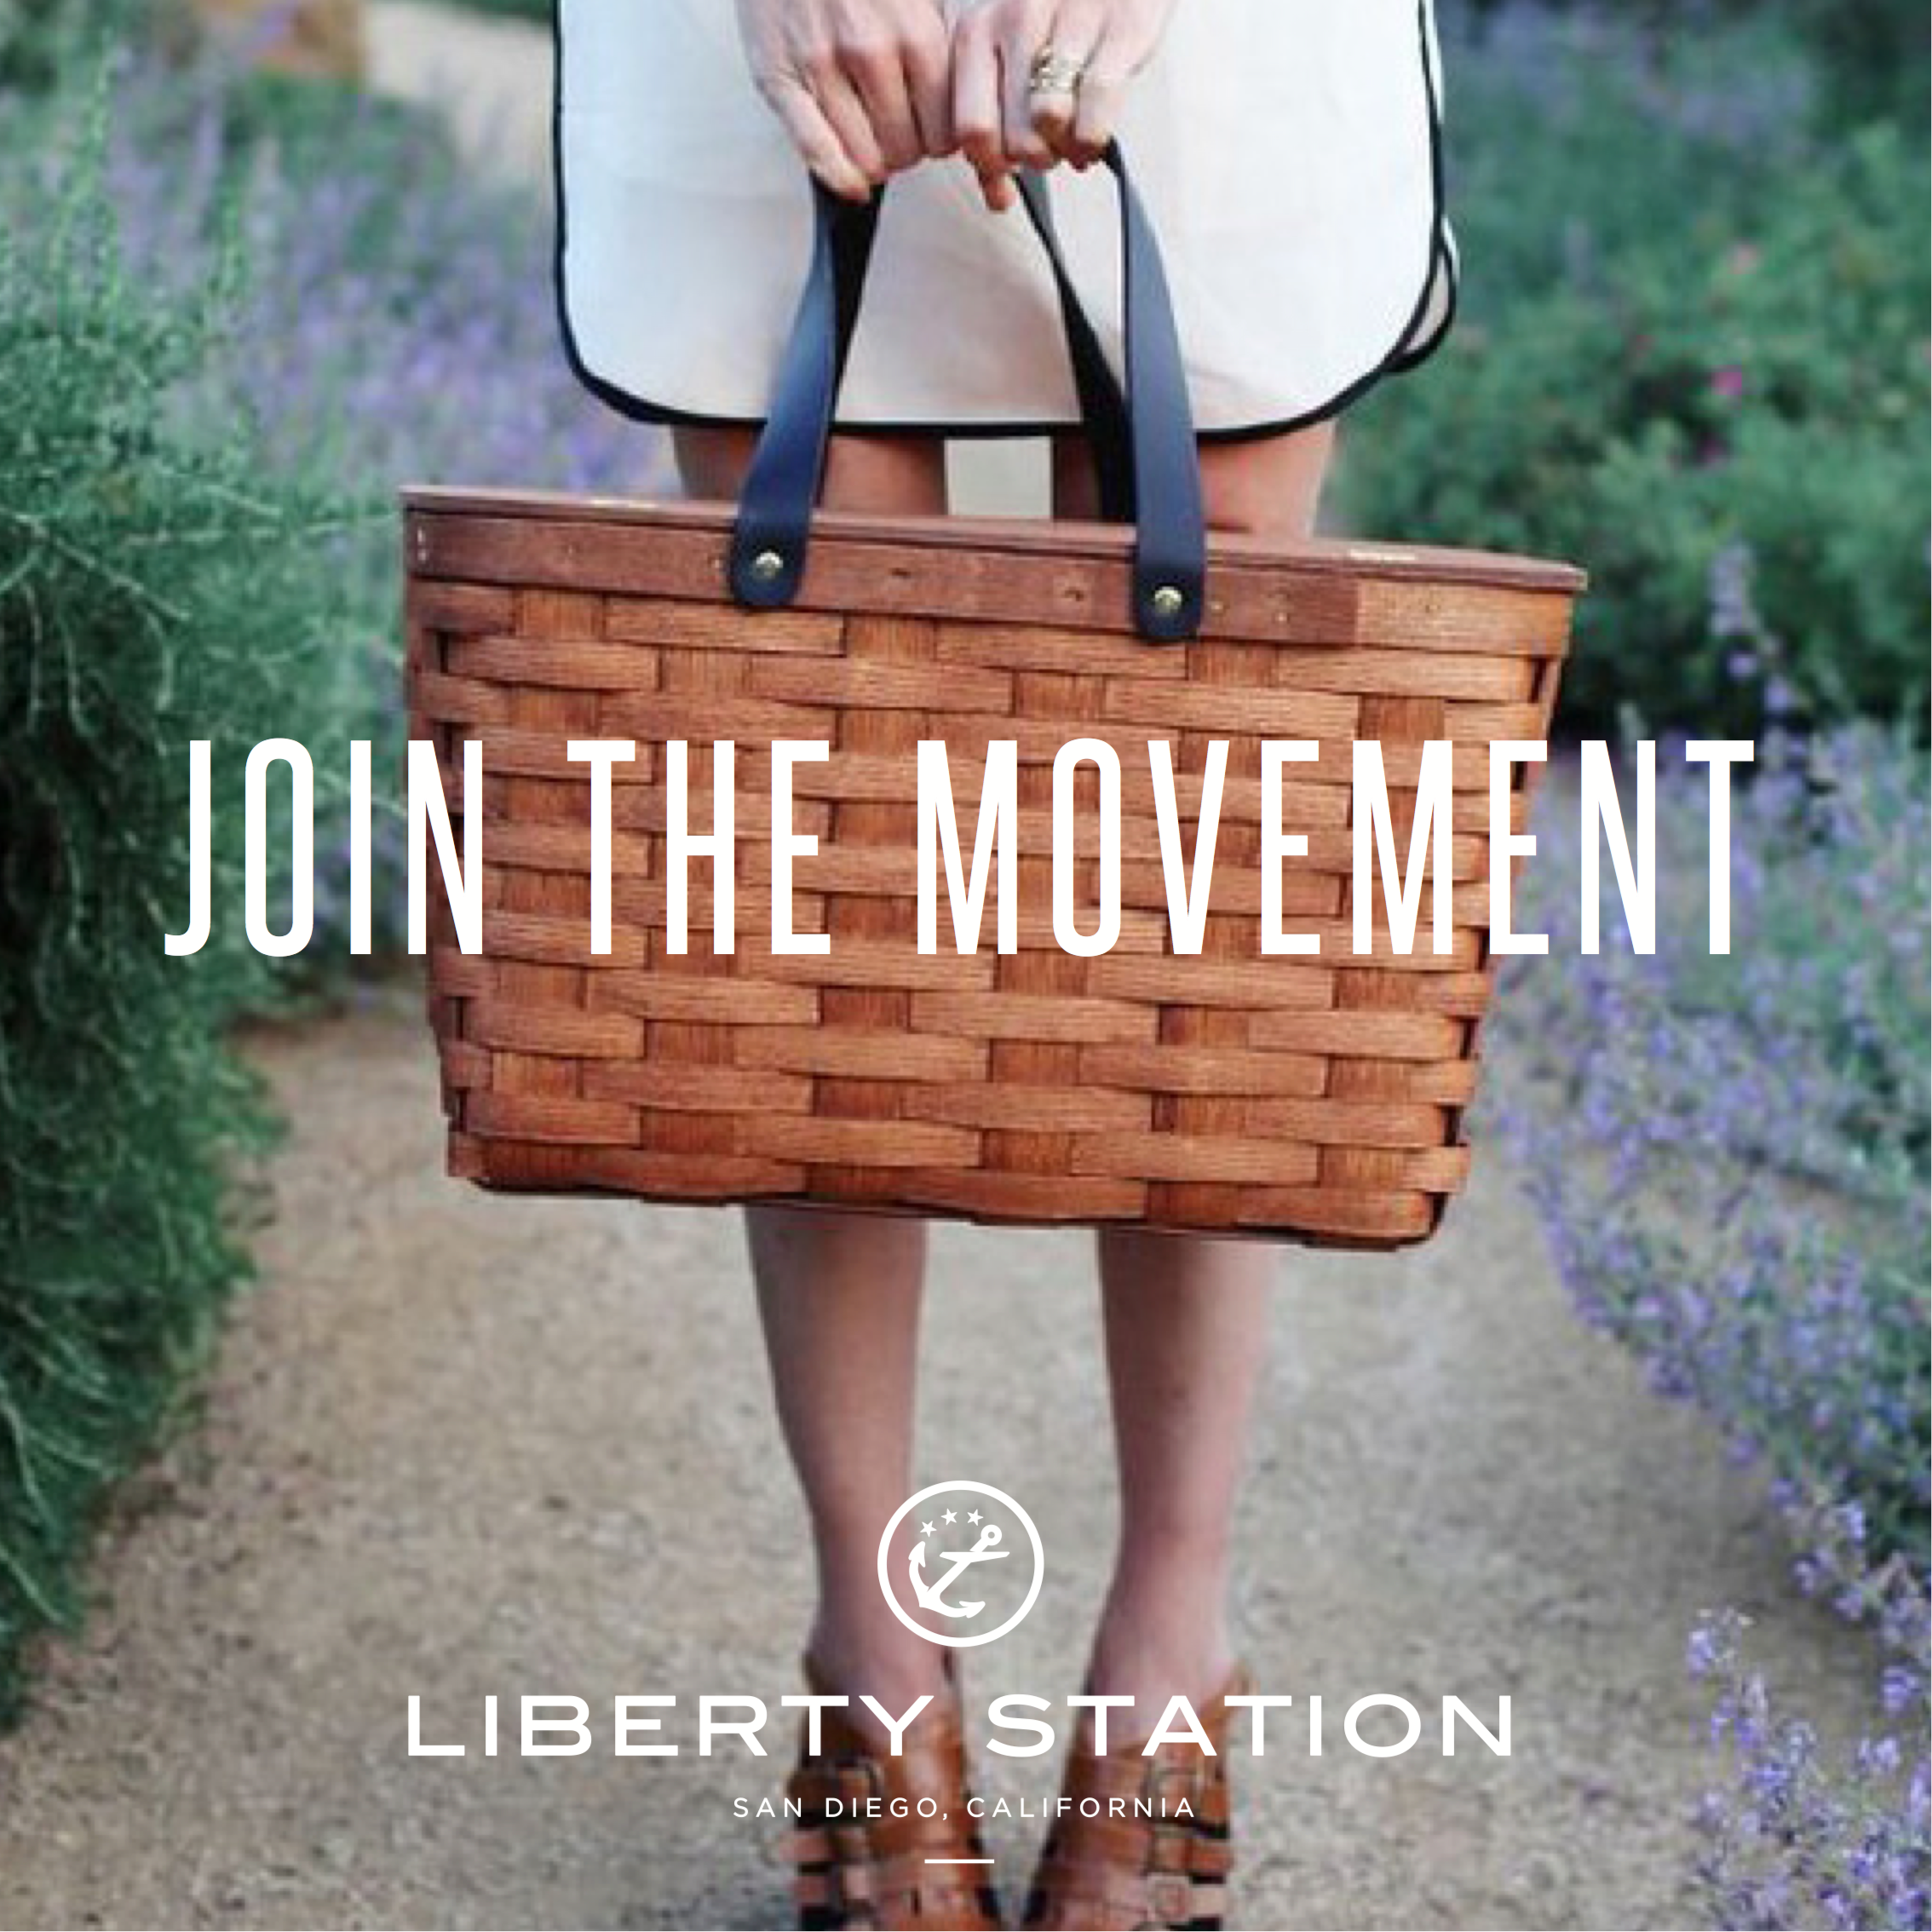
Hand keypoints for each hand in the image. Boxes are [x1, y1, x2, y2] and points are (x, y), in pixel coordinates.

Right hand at [735, 0, 954, 200]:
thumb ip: (942, 47)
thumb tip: (972, 104)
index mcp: (914, 32)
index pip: (946, 130)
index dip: (941, 138)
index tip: (932, 130)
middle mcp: (870, 50)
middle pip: (909, 151)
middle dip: (908, 150)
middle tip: (899, 133)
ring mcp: (821, 67)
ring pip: (868, 161)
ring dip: (875, 161)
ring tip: (872, 137)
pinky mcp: (779, 79)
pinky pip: (820, 156)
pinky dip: (841, 178)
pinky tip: (852, 179)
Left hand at [952, 0, 1176, 210]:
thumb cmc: (1057, 15)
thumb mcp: (1006, 59)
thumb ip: (992, 127)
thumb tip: (999, 199)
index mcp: (977, 28)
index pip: (971, 131)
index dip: (993, 163)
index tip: (1011, 160)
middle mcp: (1017, 15)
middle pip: (1014, 137)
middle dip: (1035, 157)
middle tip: (1050, 145)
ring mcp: (1069, 16)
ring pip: (1052, 122)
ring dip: (1066, 147)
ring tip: (1072, 137)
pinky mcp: (1122, 25)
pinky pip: (1098, 107)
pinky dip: (1095, 138)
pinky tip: (1094, 136)